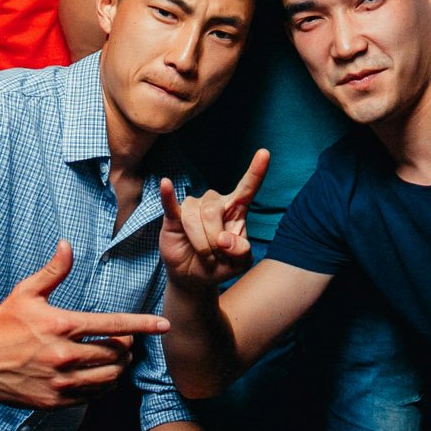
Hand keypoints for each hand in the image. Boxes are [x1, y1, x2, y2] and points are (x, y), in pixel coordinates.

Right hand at [0, 241, 170, 409]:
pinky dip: (101, 386)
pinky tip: (99, 377)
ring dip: (119, 368)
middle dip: (129, 347)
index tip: (164, 325)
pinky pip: (91, 396)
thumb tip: (67, 244)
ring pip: (109, 378)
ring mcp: (60, 382)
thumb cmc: (1, 323)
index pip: (114, 324)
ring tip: (117, 360)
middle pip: (117, 353)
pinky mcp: (54, 401)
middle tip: (127, 342)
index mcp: (62, 325)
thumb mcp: (26, 293)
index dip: (143, 324)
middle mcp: (65, 355)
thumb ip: (52, 270)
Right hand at [158, 149, 268, 293]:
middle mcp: (214, 203)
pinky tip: (166, 184)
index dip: (256, 171)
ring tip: (203, 256)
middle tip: (215, 258)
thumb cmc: (220, 264)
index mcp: (236, 210)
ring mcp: (193, 208)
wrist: (195, 277)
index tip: (264, 153)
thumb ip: (241, 251)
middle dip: (213, 241)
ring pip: (194, 218)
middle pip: (213, 212)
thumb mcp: (240, 263)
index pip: (247, 188)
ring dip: (200, 244)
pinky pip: (171, 204)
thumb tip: (225, 239)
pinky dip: (168, 195)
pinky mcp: (174, 216)